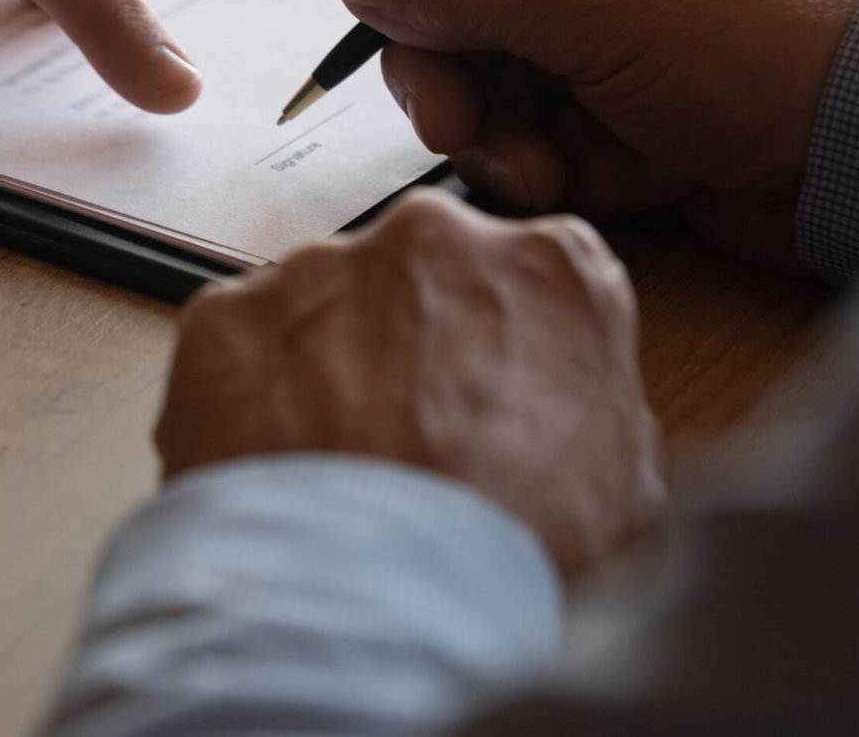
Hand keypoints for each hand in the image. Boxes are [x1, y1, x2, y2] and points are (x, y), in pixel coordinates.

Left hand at [156, 189, 665, 577]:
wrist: (380, 619)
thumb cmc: (517, 566)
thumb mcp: (631, 498)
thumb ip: (602, 417)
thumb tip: (577, 423)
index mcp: (554, 269)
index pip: (532, 277)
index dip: (505, 347)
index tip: (488, 400)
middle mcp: (435, 239)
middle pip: (420, 277)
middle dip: (410, 345)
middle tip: (404, 445)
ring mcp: (321, 270)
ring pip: (321, 307)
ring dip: (324, 372)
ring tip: (332, 481)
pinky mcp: (226, 316)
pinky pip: (237, 349)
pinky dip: (244, 402)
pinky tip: (271, 479)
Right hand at [334, 0, 858, 271]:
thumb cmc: (750, 42)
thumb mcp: (590, 5)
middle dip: (443, 53)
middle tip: (443, 120)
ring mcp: (615, 18)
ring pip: (493, 58)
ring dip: (490, 121)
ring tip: (523, 168)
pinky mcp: (626, 100)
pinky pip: (540, 119)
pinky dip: (540, 156)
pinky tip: (565, 185)